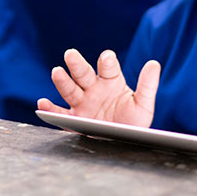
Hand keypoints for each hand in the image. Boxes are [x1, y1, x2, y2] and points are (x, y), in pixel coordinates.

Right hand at [37, 48, 159, 127]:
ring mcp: (83, 103)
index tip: (107, 57)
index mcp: (111, 81)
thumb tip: (154, 64)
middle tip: (71, 54)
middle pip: (83, 74)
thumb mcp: (143, 104)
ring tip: (56, 72)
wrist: (123, 140)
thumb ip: (147, 85)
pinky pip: (61, 113)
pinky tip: (42, 103)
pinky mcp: (75, 118)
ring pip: (70, 89)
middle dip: (77, 64)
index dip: (107, 62)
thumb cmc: (133, 121)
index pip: (108, 68)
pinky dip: (50, 109)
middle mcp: (94, 88)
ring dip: (62, 81)